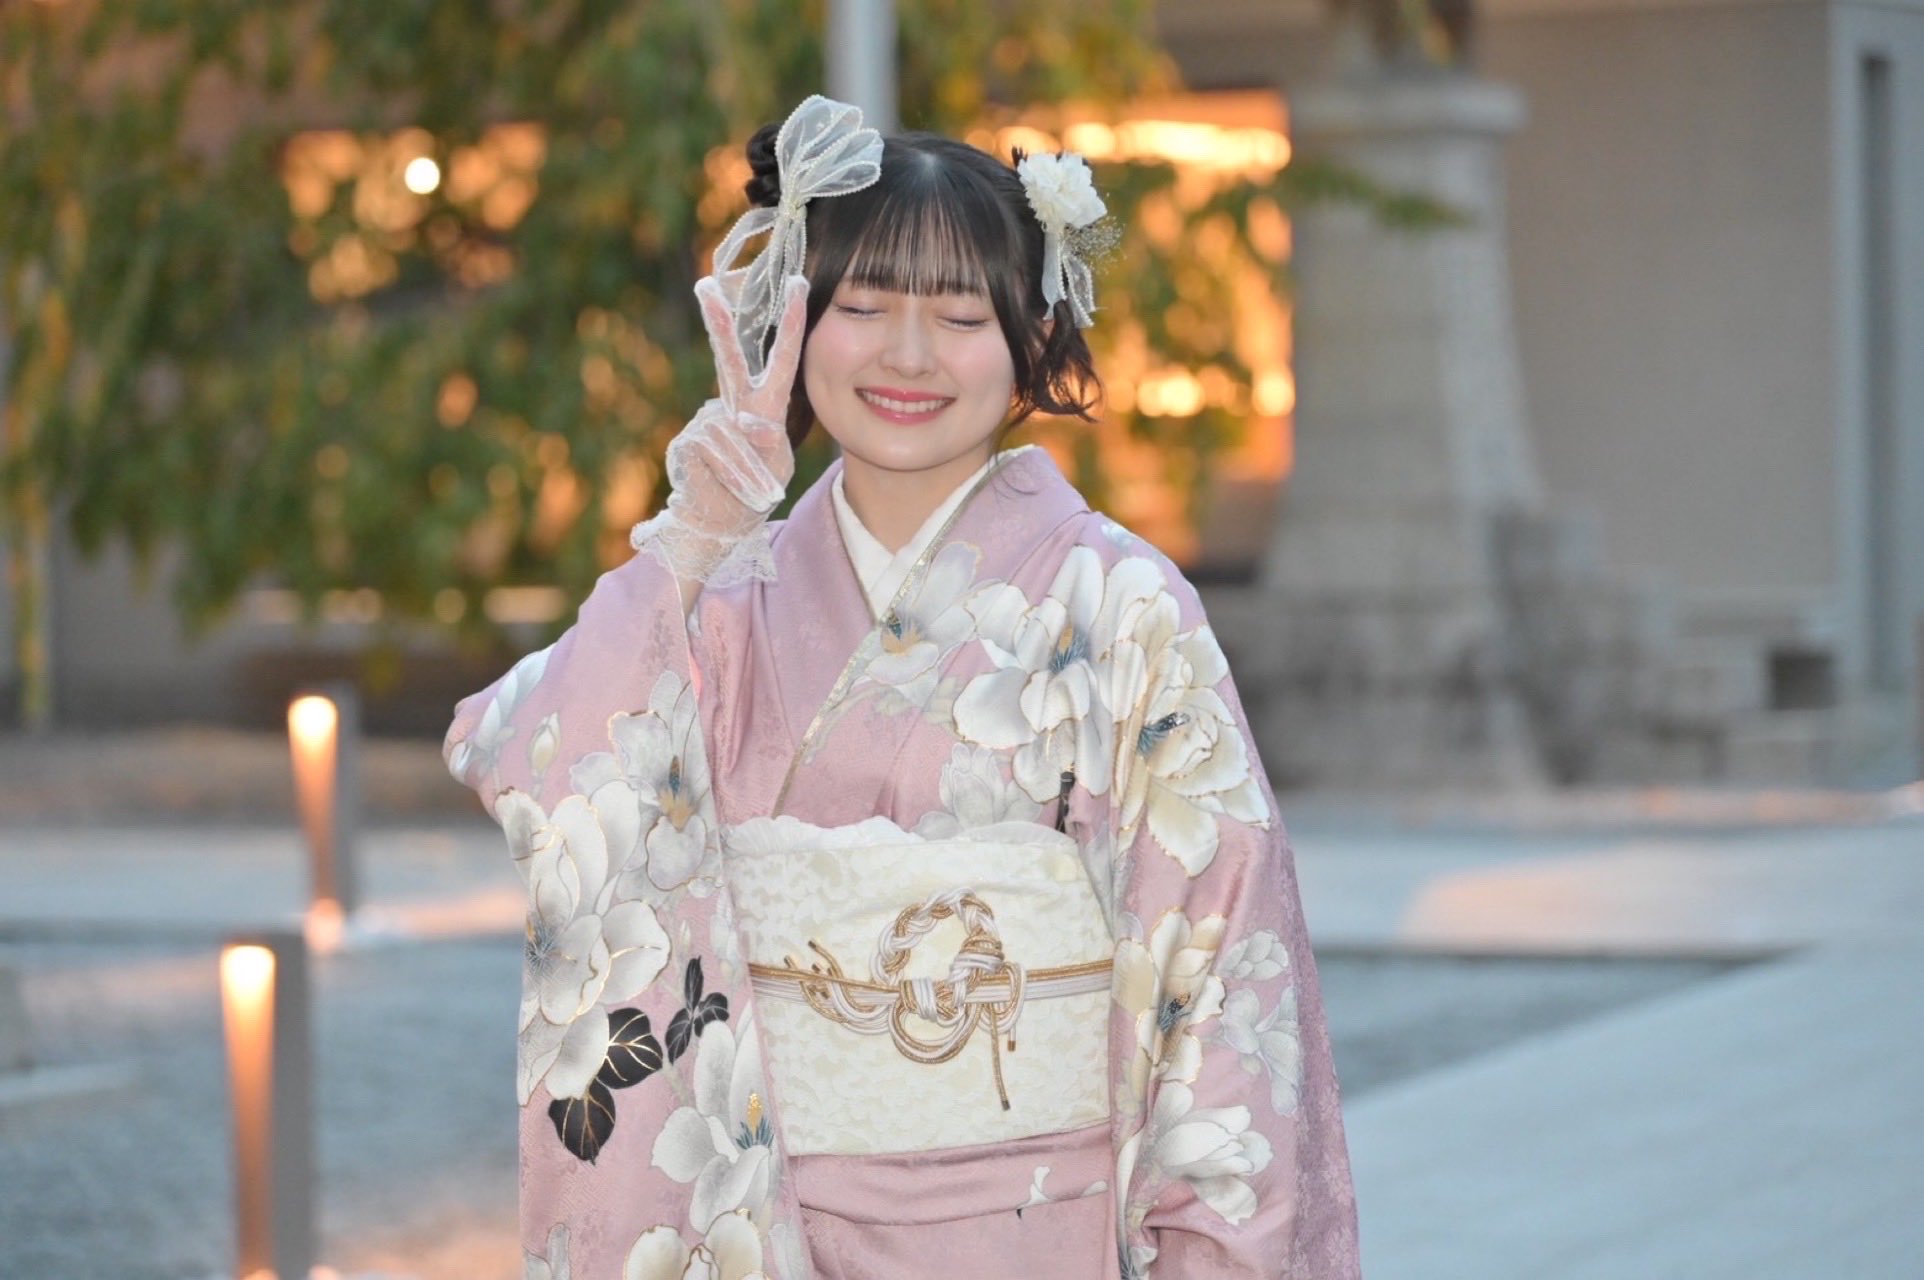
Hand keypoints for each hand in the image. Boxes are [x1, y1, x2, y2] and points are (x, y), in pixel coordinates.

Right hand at [629, 273, 811, 598]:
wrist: (719, 524)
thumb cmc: (752, 491)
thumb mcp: (777, 469)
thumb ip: (770, 443)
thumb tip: (750, 421)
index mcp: (765, 406)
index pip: (780, 358)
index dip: (790, 322)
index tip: (798, 282)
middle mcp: (733, 406)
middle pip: (728, 357)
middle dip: (720, 322)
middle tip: (707, 285)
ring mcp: (707, 421)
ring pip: (730, 431)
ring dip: (747, 466)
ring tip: (753, 489)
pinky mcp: (688, 442)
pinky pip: (715, 451)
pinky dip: (732, 473)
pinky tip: (729, 488)